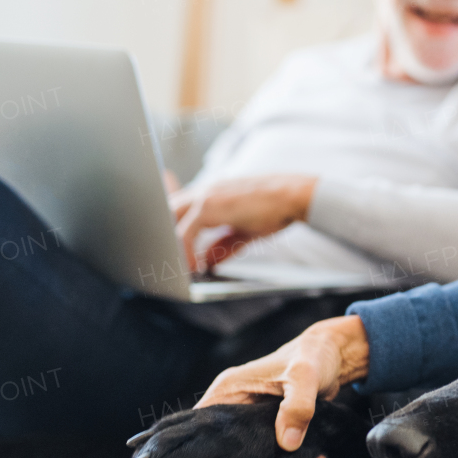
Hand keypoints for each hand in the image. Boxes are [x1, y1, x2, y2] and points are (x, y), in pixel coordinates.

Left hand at [170, 174, 317, 271]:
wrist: (293, 196)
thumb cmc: (275, 209)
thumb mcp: (245, 231)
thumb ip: (222, 245)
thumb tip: (209, 263)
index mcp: (212, 194)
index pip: (178, 207)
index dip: (171, 228)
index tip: (172, 250)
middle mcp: (204, 191)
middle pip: (167, 211)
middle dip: (164, 236)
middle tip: (168, 261)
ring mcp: (204, 196)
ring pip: (169, 219)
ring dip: (171, 244)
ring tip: (177, 266)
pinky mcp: (208, 205)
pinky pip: (184, 231)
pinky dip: (185, 250)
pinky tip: (194, 266)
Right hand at [195, 315, 369, 450]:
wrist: (332, 356)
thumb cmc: (313, 357)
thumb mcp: (305, 376)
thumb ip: (297, 406)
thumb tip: (287, 443)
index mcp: (228, 390)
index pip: (201, 428)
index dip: (212, 453)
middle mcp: (233, 406)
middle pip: (226, 451)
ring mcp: (249, 419)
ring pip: (250, 457)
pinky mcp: (266, 428)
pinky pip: (270, 454)